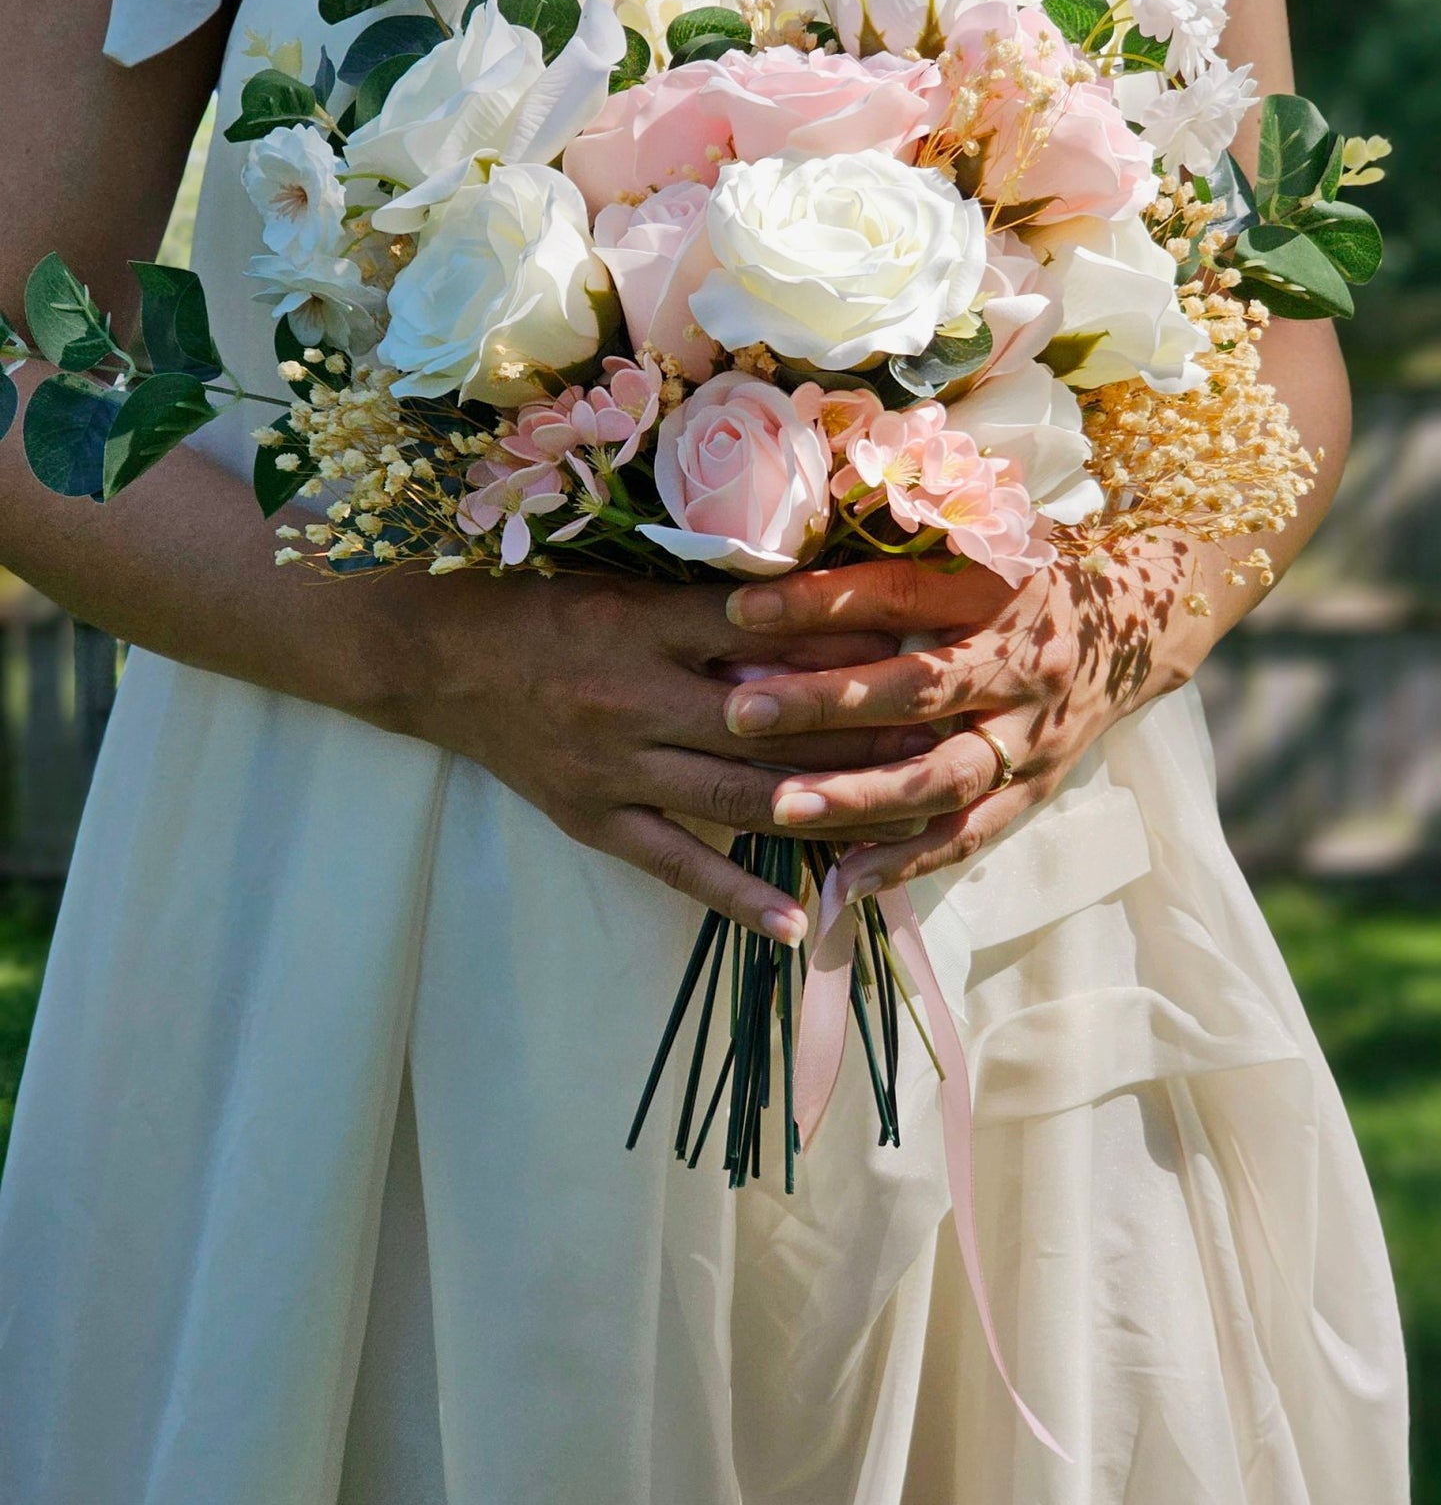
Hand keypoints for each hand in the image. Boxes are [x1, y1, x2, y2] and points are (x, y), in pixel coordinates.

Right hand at [366, 571, 935, 939]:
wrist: (434, 658)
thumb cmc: (538, 606)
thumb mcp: (623, 583)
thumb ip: (711, 600)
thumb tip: (817, 602)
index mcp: (647, 624)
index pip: (767, 631)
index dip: (846, 642)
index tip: (920, 648)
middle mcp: (637, 696)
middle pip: (772, 722)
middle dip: (862, 733)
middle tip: (942, 742)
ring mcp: (615, 766)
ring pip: (738, 795)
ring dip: (825, 811)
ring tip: (902, 827)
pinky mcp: (593, 818)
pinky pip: (673, 863)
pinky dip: (736, 894)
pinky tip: (797, 921)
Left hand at [717, 538, 1216, 896]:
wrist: (1145, 624)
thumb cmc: (1037, 569)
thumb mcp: (988, 530)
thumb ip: (909, 528)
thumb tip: (812, 509)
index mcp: (1003, 588)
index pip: (900, 591)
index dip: (820, 600)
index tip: (736, 611)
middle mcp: (1024, 663)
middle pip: (918, 687)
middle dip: (824, 703)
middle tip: (739, 712)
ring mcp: (1034, 735)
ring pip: (943, 776)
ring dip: (860, 796)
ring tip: (780, 808)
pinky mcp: (1037, 789)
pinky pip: (971, 834)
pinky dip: (908, 860)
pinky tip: (844, 879)